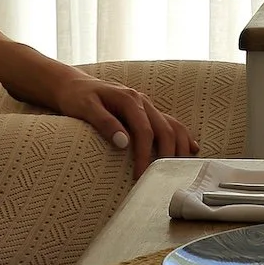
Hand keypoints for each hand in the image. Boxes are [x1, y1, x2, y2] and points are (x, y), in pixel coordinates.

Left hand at [46, 68, 197, 178]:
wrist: (72, 84)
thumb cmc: (76, 97)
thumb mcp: (85, 108)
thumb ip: (105, 123)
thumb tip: (123, 143)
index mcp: (130, 100)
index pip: (145, 131)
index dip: (145, 155)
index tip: (141, 176)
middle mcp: (143, 101)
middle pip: (165, 130)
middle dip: (167, 156)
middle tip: (163, 179)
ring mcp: (147, 106)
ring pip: (172, 126)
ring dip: (180, 146)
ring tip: (181, 169)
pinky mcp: (146, 111)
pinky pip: (170, 123)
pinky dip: (182, 136)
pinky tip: (192, 148)